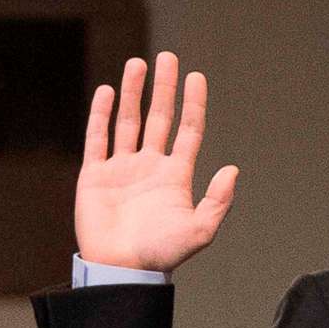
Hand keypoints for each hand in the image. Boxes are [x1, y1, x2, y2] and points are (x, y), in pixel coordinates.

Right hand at [75, 51, 240, 272]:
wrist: (121, 270)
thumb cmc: (162, 254)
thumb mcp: (199, 230)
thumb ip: (217, 200)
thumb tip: (233, 169)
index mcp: (175, 176)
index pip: (188, 131)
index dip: (193, 104)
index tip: (197, 76)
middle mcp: (150, 166)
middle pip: (159, 118)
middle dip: (164, 88)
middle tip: (168, 58)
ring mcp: (122, 169)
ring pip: (128, 121)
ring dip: (134, 92)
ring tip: (139, 64)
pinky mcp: (95, 175)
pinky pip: (98, 138)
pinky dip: (102, 114)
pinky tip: (109, 91)